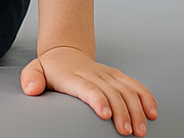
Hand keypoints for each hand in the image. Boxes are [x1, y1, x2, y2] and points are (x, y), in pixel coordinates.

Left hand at [22, 46, 157, 135]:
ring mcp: (108, 74)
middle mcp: (94, 74)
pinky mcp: (118, 76)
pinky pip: (136, 86)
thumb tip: (31, 88)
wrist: (65, 53)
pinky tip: (153, 114)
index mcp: (73, 76)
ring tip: (140, 131)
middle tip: (126, 132)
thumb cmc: (51, 69)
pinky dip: (147, 98)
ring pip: (127, 90)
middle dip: (122, 112)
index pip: (88, 88)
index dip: (98, 100)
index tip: (105, 115)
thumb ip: (31, 78)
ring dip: (137, 110)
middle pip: (112, 92)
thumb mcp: (35, 69)